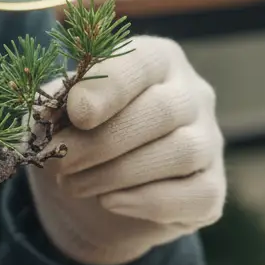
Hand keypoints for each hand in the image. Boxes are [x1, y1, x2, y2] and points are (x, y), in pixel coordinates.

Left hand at [26, 36, 225, 264]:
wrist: (91, 204)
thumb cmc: (76, 141)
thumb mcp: (54, 118)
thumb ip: (53, 105)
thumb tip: (51, 110)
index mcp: (156, 60)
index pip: (142, 62)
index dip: (109, 86)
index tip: (76, 113)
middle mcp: (192, 94)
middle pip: (163, 110)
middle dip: (104, 140)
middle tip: (61, 160)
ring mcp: (209, 141)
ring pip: (181, 152)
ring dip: (119, 173)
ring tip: (75, 184)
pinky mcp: (213, 188)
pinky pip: (197, 194)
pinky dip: (148, 201)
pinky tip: (110, 202)